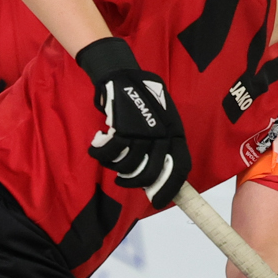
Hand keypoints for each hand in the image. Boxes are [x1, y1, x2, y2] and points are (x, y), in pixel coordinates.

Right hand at [78, 37, 190, 208]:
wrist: (122, 74)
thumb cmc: (142, 100)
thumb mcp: (161, 121)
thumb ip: (160, 146)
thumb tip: (152, 177)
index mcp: (176, 133)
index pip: (180, 167)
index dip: (169, 188)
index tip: (157, 202)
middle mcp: (163, 133)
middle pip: (151, 173)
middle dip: (134, 182)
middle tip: (123, 181)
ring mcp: (143, 130)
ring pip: (128, 165)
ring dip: (115, 166)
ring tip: (109, 157)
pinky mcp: (123, 126)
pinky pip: (110, 152)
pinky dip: (100, 153)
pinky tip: (97, 144)